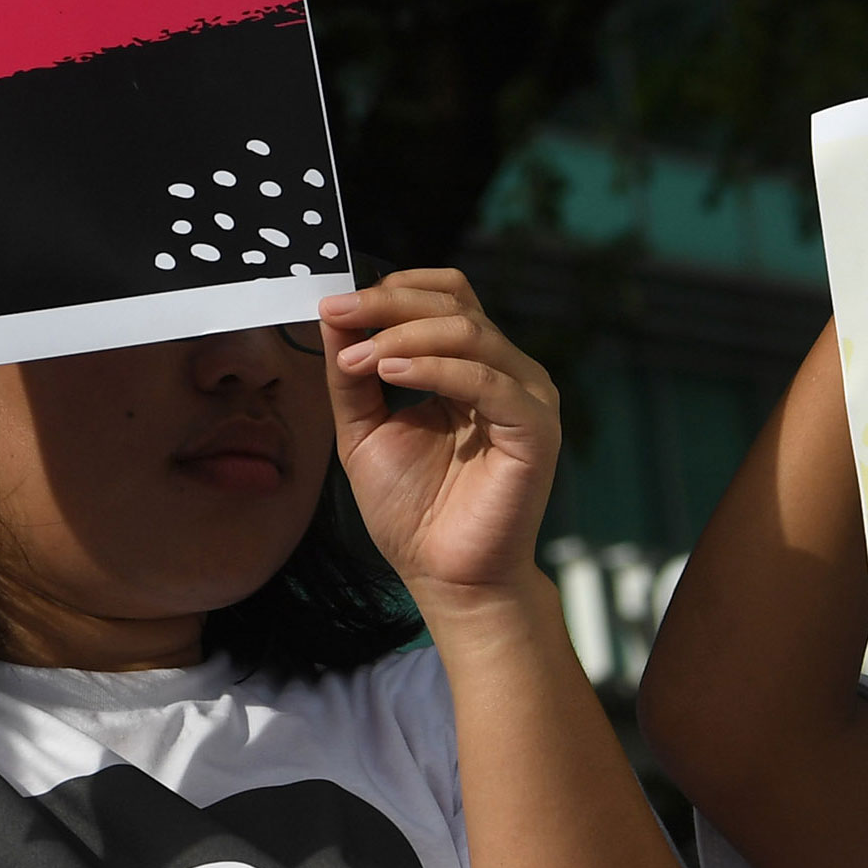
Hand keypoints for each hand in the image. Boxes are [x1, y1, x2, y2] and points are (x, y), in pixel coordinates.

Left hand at [318, 270, 561, 609]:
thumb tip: (332, 316)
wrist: (445, 576)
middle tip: (337, 315)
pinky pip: (486, 380)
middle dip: (387, 306)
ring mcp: (527, 398)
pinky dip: (433, 369)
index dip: (392, 290)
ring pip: (470, 333)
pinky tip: (389, 375)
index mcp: (474, 368)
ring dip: (402, 337)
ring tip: (356, 360)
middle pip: (454, 306)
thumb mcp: (365, 429)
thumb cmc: (413, 511)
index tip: (333, 305)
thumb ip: (353, 376)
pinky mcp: (535, 429)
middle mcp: (508, 374)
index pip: (445, 298)